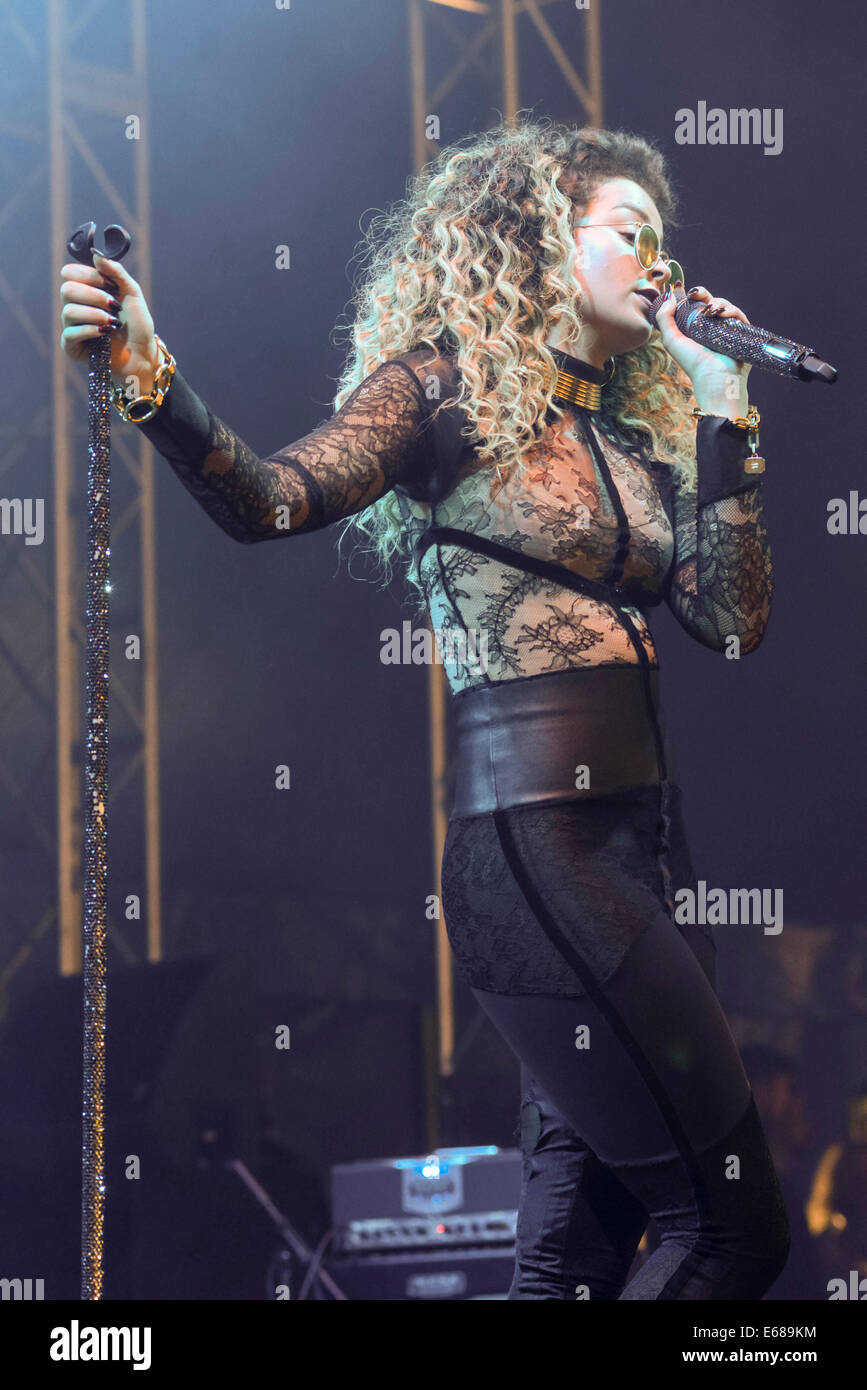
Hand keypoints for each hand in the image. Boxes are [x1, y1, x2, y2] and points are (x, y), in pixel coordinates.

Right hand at [60, 252, 159, 391]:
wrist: (143, 353)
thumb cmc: (137, 324)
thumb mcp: (132, 292)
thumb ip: (116, 272)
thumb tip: (96, 254)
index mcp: (86, 290)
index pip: (69, 272)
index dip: (88, 275)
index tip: (109, 284)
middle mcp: (75, 306)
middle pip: (66, 289)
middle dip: (94, 296)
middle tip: (114, 306)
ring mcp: (72, 326)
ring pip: (68, 311)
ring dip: (95, 315)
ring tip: (112, 323)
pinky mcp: (71, 346)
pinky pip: (70, 333)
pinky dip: (90, 331)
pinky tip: (104, 334)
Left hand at [653, 284, 751, 412]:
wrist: (714, 377)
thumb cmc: (692, 362)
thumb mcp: (671, 340)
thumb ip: (665, 318)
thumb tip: (670, 297)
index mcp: (695, 328)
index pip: (694, 305)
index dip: (691, 295)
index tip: (684, 289)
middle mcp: (712, 328)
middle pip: (709, 301)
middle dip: (702, 293)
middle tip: (695, 293)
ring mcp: (727, 329)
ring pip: (724, 305)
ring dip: (717, 302)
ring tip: (710, 310)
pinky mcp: (742, 332)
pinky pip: (738, 314)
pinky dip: (731, 310)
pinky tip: (722, 314)